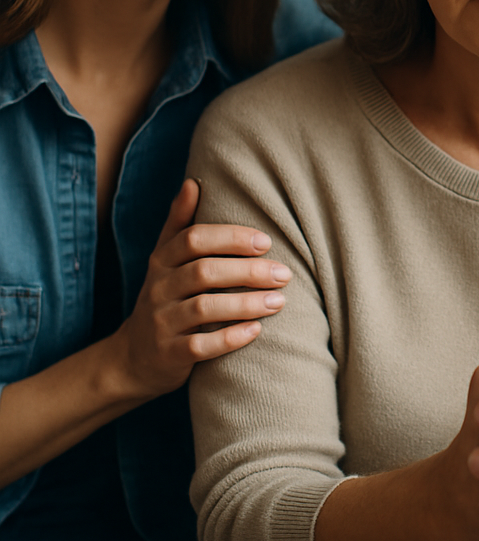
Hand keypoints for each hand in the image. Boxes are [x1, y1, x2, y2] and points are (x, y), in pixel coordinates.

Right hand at [109, 178, 291, 399]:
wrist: (133, 358)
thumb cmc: (164, 298)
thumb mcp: (165, 259)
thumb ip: (179, 222)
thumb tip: (193, 182)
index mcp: (162, 261)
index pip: (194, 239)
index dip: (230, 238)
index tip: (266, 242)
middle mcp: (158, 288)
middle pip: (204, 272)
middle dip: (247, 271)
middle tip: (284, 274)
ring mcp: (162, 322)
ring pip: (204, 308)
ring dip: (245, 303)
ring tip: (278, 301)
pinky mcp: (168, 354)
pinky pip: (200, 346)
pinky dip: (229, 338)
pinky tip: (256, 331)